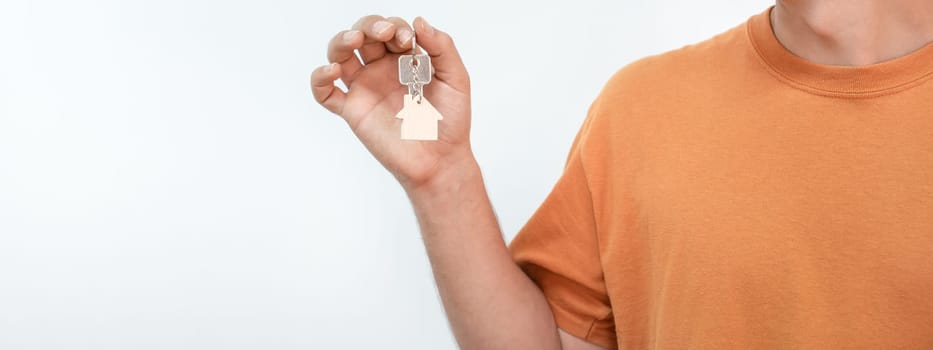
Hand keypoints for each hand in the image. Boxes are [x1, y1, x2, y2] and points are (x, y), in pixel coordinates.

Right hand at [311, 16, 471, 189]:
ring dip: (342, 40)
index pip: (391, 29)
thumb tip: (419, 21)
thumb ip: (442, 48)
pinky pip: (325, 93)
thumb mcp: (456, 79)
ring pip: (340, 55)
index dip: (395, 27)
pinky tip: (331, 71)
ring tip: (353, 39)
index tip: (407, 40)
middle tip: (385, 33)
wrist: (440, 160)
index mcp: (405, 59)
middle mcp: (381, 70)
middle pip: (362, 34)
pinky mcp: (353, 111)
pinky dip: (319, 78)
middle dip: (370, 26)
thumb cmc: (450, 122)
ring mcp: (365, 89)